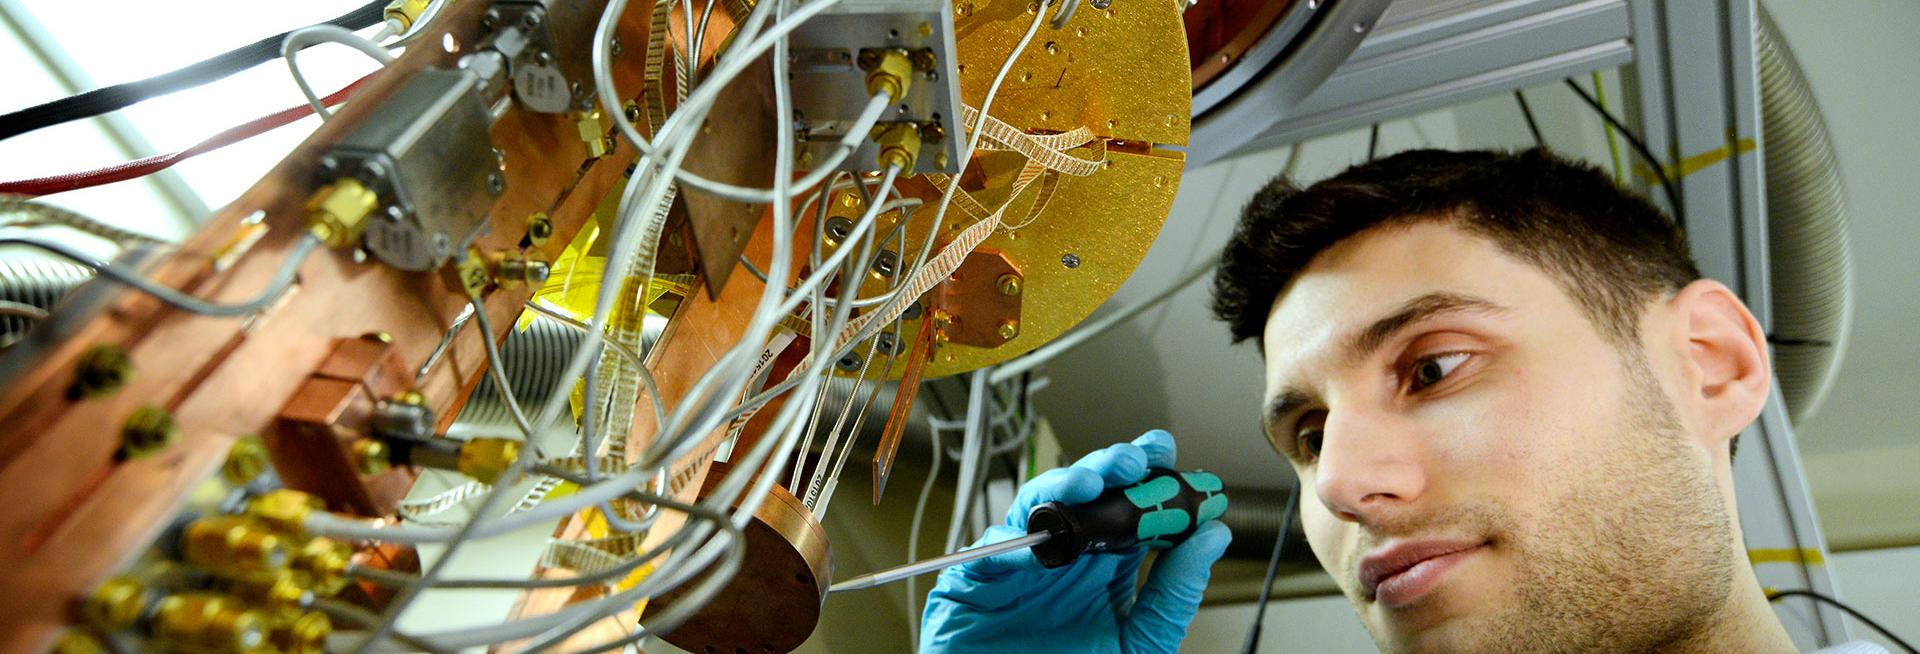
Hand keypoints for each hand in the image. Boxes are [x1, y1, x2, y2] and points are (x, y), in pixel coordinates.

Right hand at [919, 430, 1231, 653]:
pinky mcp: (975, 585)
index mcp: (1104, 566)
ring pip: (1034, 507)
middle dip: (1107, 466)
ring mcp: (1018, 567)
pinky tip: (1038, 544)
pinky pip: (989, 554)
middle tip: (1134, 460)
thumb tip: (1214, 536)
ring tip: (1090, 483)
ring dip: (1061, 486)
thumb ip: (1174, 595)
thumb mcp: (1141, 643)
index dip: (1145, 473)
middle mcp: (1062, 558)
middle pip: (1083, 494)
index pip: (1127, 507)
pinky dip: (1012, 544)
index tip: (1167, 452)